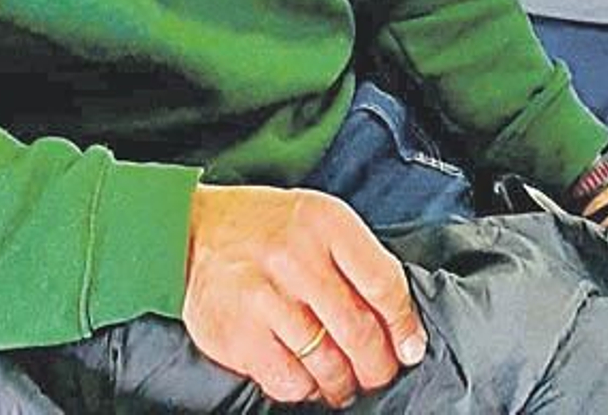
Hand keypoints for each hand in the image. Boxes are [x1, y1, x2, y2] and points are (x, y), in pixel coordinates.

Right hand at [182, 184, 425, 408]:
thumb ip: (358, 258)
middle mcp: (297, 258)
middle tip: (380, 372)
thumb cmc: (268, 227)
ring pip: (327, 362)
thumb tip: (398, 317)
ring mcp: (266, 298)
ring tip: (346, 383)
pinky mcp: (240, 335)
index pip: (383, 283)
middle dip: (378, 364)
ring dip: (344, 383)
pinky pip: (289, 381)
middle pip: (358, 330)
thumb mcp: (320, 219)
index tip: (410, 347)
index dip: (403, 324)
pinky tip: (310, 380)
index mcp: (326, 223)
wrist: (196, 231)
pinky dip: (307, 389)